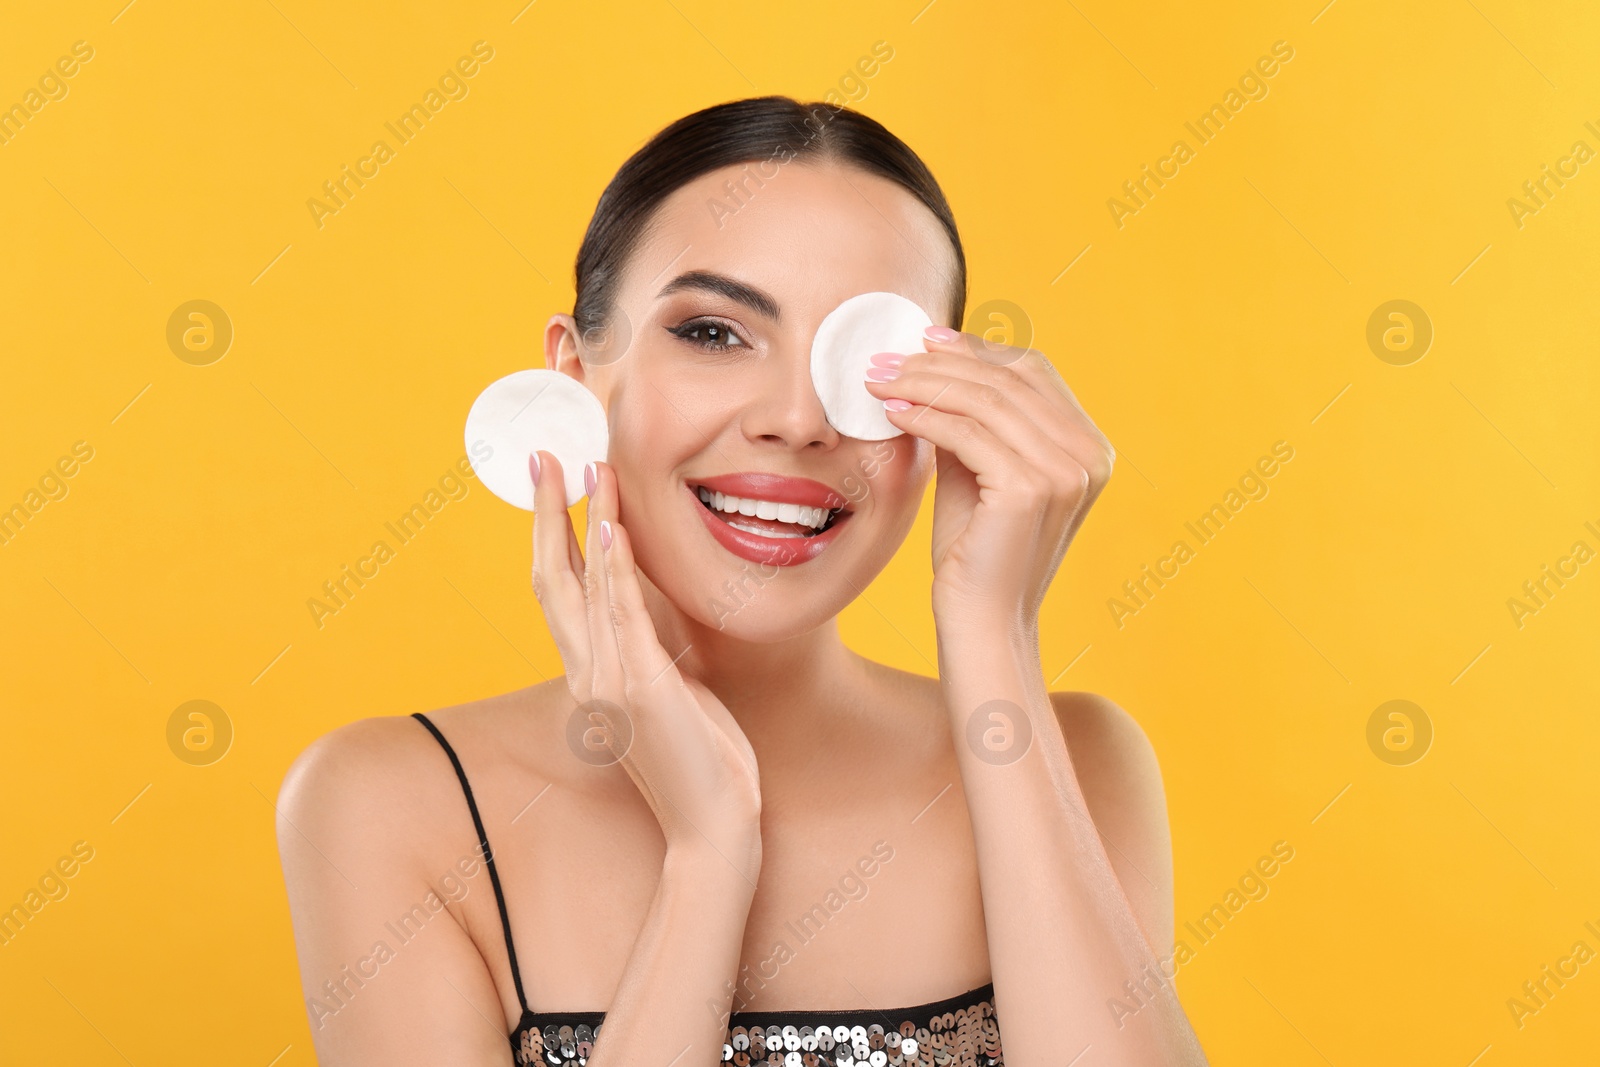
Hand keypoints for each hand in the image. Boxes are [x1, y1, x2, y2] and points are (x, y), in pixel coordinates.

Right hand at [530, 451, 762, 869]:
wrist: (712, 828)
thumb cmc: (698, 762)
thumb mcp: (668, 690)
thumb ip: (648, 645)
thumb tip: (649, 599)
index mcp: (589, 673)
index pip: (559, 588)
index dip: (550, 531)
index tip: (553, 480)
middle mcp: (586, 673)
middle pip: (550, 577)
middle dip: (546, 514)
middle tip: (544, 456)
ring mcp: (608, 683)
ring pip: (581, 587)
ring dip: (584, 522)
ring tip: (588, 469)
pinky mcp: (641, 691)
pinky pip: (622, 618)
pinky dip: (614, 570)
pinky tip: (611, 528)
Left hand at [864, 327, 1114, 628]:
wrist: (982, 623)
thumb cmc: (976, 553)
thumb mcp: (978, 472)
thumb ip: (972, 421)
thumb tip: (934, 363)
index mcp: (1089, 447)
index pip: (1032, 371)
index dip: (976, 350)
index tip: (922, 341)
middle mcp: (1089, 455)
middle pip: (1007, 378)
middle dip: (939, 362)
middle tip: (884, 358)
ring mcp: (1066, 472)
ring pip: (985, 400)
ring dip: (923, 383)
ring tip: (877, 382)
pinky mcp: (1031, 489)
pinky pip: (968, 432)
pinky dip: (925, 415)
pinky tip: (892, 413)